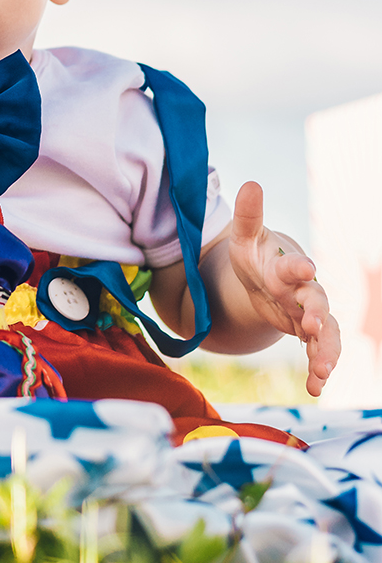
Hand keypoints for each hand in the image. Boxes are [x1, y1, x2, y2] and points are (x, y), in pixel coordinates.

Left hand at [229, 180, 340, 396]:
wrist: (268, 274)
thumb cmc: (255, 254)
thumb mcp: (244, 238)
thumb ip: (247, 216)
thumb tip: (250, 184)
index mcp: (285, 265)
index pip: (294, 264)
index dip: (298, 266)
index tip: (304, 268)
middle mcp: (303, 289)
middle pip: (317, 300)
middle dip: (317, 312)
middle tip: (313, 325)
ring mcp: (309, 312)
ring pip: (326, 333)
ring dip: (326, 351)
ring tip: (321, 371)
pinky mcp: (308, 333)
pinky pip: (320, 352)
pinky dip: (319, 369)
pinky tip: (315, 388)